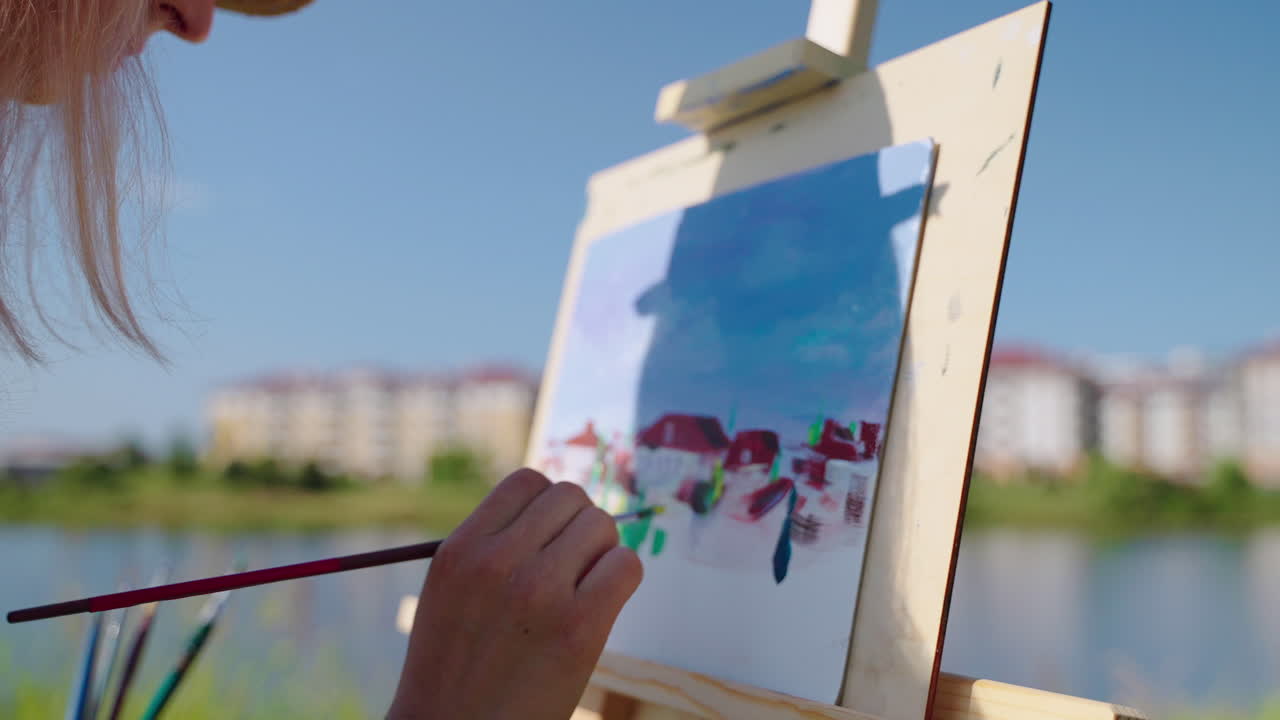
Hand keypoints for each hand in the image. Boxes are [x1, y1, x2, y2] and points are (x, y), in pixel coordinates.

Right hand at [387, 469, 642, 719]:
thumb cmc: (458, 669)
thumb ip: (492, 546)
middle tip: (574, 564)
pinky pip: (626, 566)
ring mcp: (539, 590)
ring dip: (602, 551)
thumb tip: (560, 508)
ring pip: (602, 526)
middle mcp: (497, 561)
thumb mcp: (451, 593)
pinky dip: (621, 578)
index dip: (549, 504)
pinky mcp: (579, 626)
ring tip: (583, 588)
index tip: (551, 534)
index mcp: (461, 549)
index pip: (527, 481)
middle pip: (570, 497)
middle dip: (580, 525)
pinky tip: (601, 606)